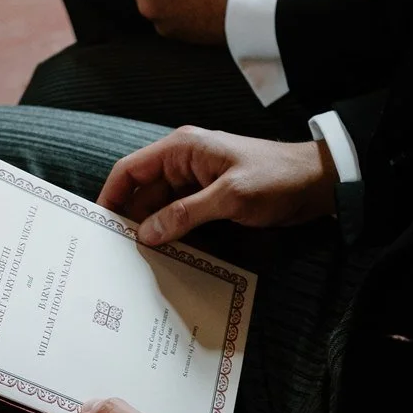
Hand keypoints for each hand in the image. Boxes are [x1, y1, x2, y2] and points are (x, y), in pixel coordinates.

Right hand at [100, 126, 337, 244]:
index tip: (96, 225)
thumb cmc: (275, 179)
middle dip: (130, 222)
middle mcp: (184, 164)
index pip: (131, 170)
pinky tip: (165, 258)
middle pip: (143, 194)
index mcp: (182, 150)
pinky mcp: (210, 201)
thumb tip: (147, 234)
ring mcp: (196, 184)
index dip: (110, 196)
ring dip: (152, 233)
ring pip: (161, 210)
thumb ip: (185, 214)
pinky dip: (172, 236)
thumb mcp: (229, 196)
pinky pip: (181, 219)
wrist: (316, 184)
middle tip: (114, 255)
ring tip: (134, 262)